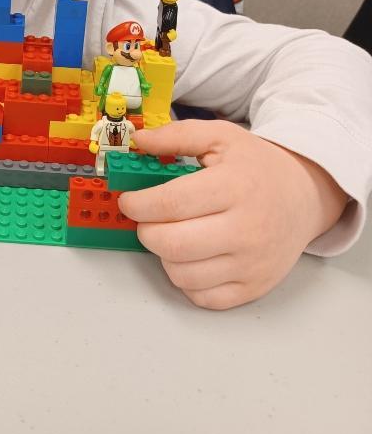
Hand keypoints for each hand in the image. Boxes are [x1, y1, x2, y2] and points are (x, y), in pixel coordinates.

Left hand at [118, 120, 347, 309]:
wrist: (305, 196)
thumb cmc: (258, 167)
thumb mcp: (221, 137)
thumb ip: (177, 136)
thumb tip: (140, 141)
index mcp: (234, 187)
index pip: (170, 204)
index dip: (137, 204)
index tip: (129, 200)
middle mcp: (246, 229)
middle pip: (172, 244)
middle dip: (145, 230)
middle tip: (146, 218)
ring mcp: (251, 263)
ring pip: (182, 274)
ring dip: (163, 255)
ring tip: (171, 233)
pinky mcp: (254, 286)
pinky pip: (202, 297)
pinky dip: (186, 279)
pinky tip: (190, 256)